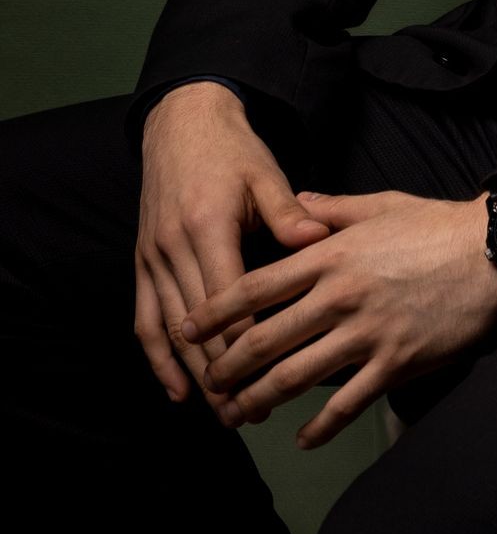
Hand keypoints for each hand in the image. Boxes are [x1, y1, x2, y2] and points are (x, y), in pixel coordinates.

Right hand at [134, 82, 331, 424]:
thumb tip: (318, 241)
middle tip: (249, 411)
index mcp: (208, 225)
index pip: (228, 296)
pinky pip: (145, 318)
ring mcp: (153, 256)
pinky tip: (177, 389)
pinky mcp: (143, 261)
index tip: (271, 371)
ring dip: (194, 373)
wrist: (183, 122)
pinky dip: (158, 357)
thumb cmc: (232, 150)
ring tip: (221, 410)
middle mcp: (174, 246)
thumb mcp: (265, 172)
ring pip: (170, 328)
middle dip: (222, 371)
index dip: (247, 338)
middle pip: (197, 324)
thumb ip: (288, 211)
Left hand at [180, 188, 496, 448]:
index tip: (189, 327)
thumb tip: (294, 204)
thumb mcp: (379, 204)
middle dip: (228, 365)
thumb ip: (330, 209)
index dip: (216, 311)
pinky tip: (303, 438)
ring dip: (261, 399)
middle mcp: (341, 297)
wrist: (492, 253)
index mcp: (332, 255)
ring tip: (238, 413)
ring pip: (298, 377)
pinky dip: (321, 427)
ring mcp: (367, 334)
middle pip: (267, 338)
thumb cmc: (435, 225)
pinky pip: (348, 405)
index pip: (258, 286)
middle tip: (208, 381)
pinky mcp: (395, 363)